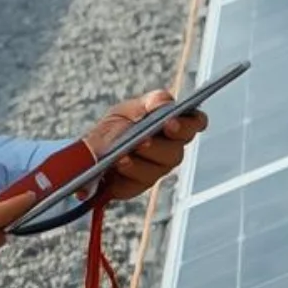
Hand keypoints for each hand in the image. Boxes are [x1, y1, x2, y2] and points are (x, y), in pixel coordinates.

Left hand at [82, 89, 209, 201]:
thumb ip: (151, 102)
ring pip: (159, 167)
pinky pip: (139, 181)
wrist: (92, 151)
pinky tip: (119, 162)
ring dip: (141, 159)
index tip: (171, 122)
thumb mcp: (130, 108)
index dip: (190, 123)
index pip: (195, 122)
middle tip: (144, 139)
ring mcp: (157, 169)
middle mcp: (171, 149)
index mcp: (174, 125)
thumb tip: (164, 104)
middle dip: (159, 145)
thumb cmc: (117, 127)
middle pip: (176, 150)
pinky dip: (128, 170)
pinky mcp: (140, 185)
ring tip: (125, 153)